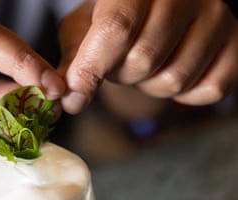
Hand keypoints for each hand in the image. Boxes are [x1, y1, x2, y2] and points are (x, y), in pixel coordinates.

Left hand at [58, 0, 237, 113]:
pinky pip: (210, 89)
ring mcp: (217, 16)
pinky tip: (173, 69)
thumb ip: (73, 60)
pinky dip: (186, 94)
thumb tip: (70, 99)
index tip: (76, 92)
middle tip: (120, 63)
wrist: (157, 9)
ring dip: (150, 86)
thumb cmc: (114, 18)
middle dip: (121, 75)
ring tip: (148, 64)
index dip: (91, 68)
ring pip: (175, 80)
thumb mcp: (84, 29)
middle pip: (143, 60)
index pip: (117, 28)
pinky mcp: (236, 42)